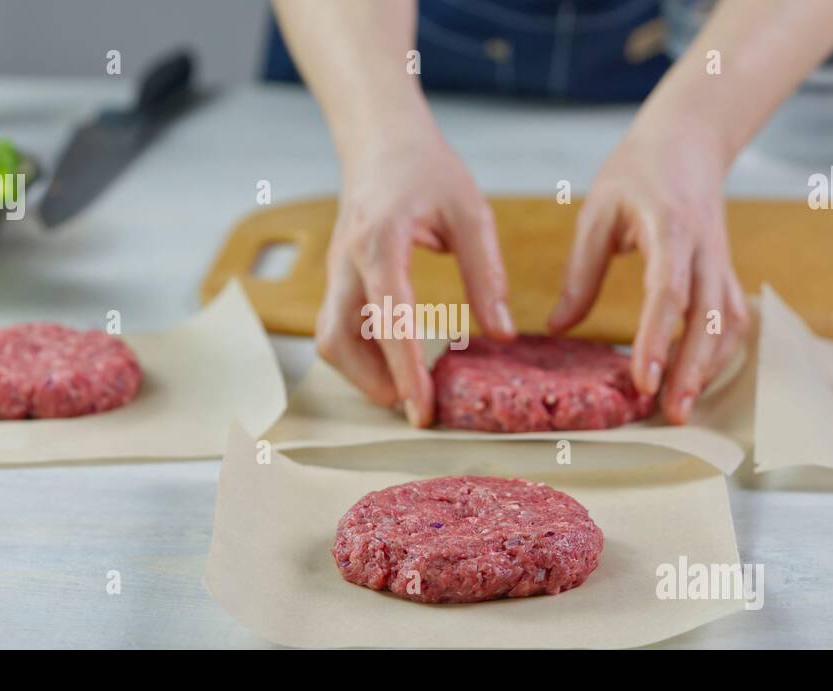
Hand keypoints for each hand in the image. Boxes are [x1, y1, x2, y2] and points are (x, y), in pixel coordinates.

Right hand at [316, 125, 515, 426]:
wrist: (381, 140)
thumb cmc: (427, 170)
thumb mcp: (471, 213)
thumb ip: (486, 273)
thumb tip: (502, 333)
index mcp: (380, 242)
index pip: (387, 316)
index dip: (403, 366)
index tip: (421, 407)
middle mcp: (347, 262)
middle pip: (337, 340)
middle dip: (372, 382)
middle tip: (418, 408)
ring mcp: (336, 272)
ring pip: (330, 341)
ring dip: (363, 374)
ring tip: (410, 391)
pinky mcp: (338, 280)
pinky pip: (338, 329)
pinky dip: (362, 356)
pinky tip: (398, 364)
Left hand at [547, 115, 748, 423]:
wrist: (689, 139)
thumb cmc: (636, 173)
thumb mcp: (597, 214)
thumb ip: (580, 274)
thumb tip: (556, 329)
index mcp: (671, 228)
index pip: (668, 292)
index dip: (657, 338)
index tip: (643, 378)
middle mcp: (705, 250)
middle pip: (707, 318)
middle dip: (690, 369)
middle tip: (670, 414)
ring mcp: (721, 262)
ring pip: (728, 324)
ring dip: (708, 368)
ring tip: (681, 408)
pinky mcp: (725, 272)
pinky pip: (732, 319)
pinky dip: (719, 354)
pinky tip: (696, 381)